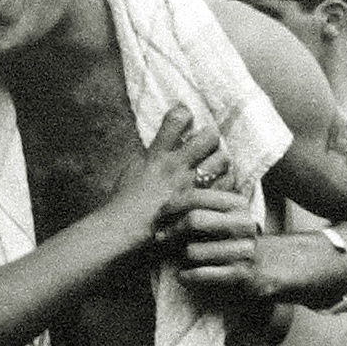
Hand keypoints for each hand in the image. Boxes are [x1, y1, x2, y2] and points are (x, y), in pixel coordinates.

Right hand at [111, 106, 229, 246]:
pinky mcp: (198, 205)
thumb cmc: (122, 202)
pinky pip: (224, 186)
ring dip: (220, 160)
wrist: (121, 232)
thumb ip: (151, 153)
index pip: (177, 118)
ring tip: (214, 167)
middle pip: (209, 136)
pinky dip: (225, 183)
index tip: (185, 120)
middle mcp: (176, 166)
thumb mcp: (133, 168)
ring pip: (221, 159)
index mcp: (157, 154)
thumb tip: (165, 142)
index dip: (184, 113)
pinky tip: (218, 187)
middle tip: (206, 148)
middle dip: (210, 138)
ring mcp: (189, 187)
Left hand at [158, 194, 265, 304]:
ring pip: (193, 251)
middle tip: (159, 237)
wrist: (268, 267)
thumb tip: (166, 194)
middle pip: (194, 220)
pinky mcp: (240, 274)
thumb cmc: (234, 240)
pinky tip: (182, 276)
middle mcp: (242, 223)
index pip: (197, 197)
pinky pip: (202, 274)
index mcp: (237, 204)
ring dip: (180, 257)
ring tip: (178, 258)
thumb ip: (204, 204)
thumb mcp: (226, 216)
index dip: (172, 205)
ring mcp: (243, 249)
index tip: (158, 216)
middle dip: (172, 230)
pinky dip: (187, 276)